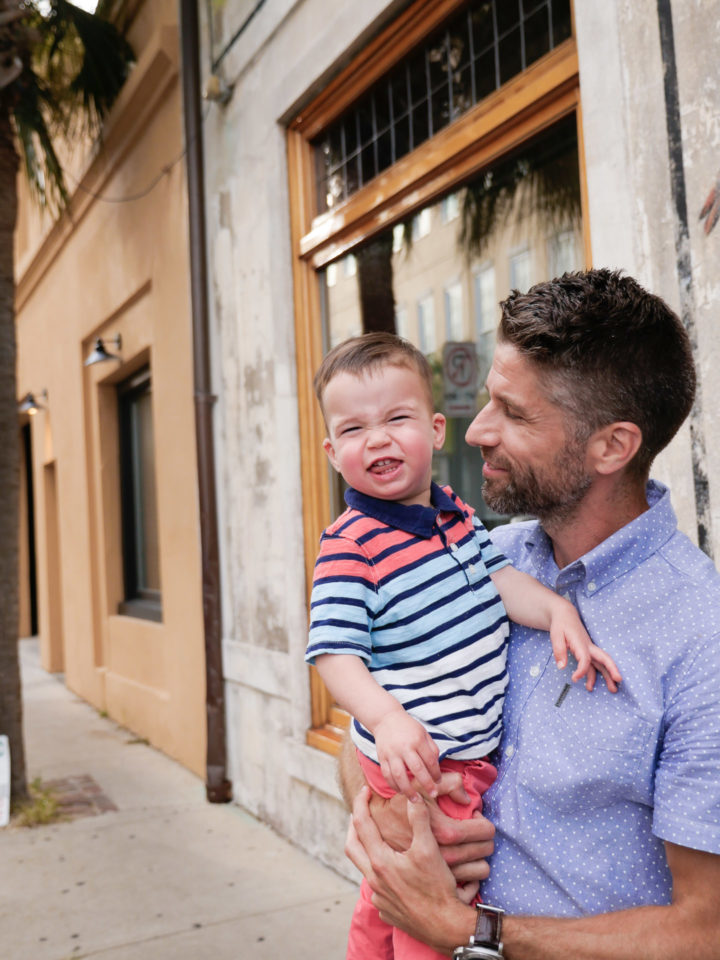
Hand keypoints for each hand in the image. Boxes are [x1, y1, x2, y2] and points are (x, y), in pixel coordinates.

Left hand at [346, 787, 476, 953]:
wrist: (446, 926)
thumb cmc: (437, 888)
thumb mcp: (429, 849)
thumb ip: (419, 820)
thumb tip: (412, 796)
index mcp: (380, 862)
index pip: (362, 825)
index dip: (361, 804)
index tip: (365, 790)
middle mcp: (374, 880)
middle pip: (352, 847)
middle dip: (354, 827)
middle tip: (361, 812)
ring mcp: (379, 898)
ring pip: (365, 869)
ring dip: (368, 851)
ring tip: (378, 839)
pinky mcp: (386, 910)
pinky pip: (377, 888)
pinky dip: (381, 873)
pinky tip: (393, 870)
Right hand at [367, 769, 494, 886]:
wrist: (373, 836)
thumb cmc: (396, 811)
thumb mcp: (419, 789)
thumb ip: (448, 783)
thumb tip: (467, 797)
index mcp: (445, 833)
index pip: (483, 831)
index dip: (485, 825)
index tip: (479, 821)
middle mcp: (446, 858)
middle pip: (484, 852)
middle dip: (485, 842)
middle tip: (478, 834)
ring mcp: (442, 876)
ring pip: (480, 871)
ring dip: (479, 859)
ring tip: (471, 849)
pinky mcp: (436, 887)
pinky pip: (469, 886)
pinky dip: (470, 877)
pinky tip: (464, 868)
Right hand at [374, 708, 440, 799]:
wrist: (386, 719)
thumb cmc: (408, 727)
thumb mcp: (423, 733)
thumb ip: (431, 749)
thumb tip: (436, 767)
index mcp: (417, 740)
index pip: (430, 760)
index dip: (436, 773)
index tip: (438, 781)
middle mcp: (404, 747)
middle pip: (417, 769)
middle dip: (426, 784)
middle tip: (433, 794)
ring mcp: (391, 753)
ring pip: (400, 776)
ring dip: (408, 790)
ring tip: (416, 800)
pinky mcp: (382, 757)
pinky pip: (387, 775)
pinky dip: (393, 786)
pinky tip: (400, 792)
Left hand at [549, 603, 621, 691]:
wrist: (565, 615)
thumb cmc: (561, 625)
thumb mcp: (556, 636)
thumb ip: (559, 651)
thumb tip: (561, 667)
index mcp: (581, 643)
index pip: (585, 659)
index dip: (582, 670)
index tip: (574, 678)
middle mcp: (589, 647)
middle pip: (604, 658)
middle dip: (612, 669)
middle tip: (618, 681)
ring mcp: (590, 650)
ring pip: (602, 663)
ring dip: (608, 676)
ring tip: (613, 690)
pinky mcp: (588, 652)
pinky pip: (594, 665)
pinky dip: (594, 675)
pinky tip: (589, 686)